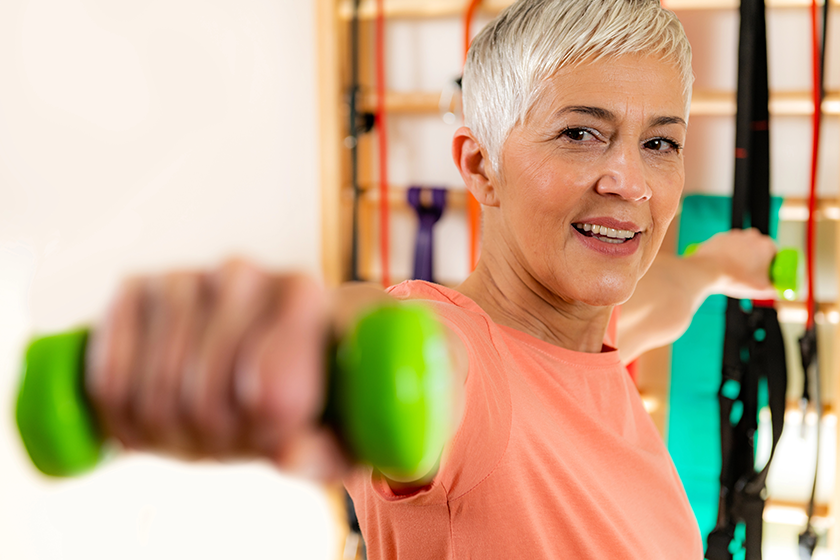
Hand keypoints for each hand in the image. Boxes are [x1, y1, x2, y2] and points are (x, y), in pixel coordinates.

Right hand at [85, 260, 387, 480]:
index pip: (274, 393)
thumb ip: (326, 453)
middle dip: (217, 438)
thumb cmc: (308, 390)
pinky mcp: (132, 289)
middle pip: (207, 399)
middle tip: (232, 436)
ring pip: (157, 394)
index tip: (277, 434)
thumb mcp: (337, 433)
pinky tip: (148, 418)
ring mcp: (182, 277)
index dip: (269, 434)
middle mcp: (242, 272)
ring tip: (197, 426)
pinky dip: (123, 417)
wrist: (259, 343)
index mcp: (303, 294)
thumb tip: (287, 455)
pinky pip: (110, 379)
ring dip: (170, 433)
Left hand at [688, 228, 777, 299]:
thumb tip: (777, 292)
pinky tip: (723, 266)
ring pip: (742, 247)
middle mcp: (752, 235)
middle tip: (749, 275)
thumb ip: (774, 290)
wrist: (706, 271)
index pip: (775, 255)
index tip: (766, 275)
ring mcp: (734, 235)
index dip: (771, 266)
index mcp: (766, 245)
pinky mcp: (719, 237)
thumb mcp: (761, 290)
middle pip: (758, 250)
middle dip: (756, 260)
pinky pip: (727, 246)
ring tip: (734, 272)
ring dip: (740, 256)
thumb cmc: (734, 278)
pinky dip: (726, 254)